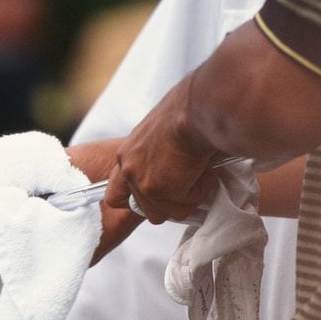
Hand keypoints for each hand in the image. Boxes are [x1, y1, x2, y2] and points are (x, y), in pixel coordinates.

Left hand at [104, 74, 220, 223]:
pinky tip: (205, 169)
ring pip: (165, 212)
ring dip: (187, 196)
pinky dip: (200, 190)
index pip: (115, 194)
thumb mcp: (163, 135)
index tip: (156, 194)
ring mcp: (141, 182)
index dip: (136, 200)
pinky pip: (185, 205)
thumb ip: (158, 158)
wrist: (198, 107)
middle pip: (142, 209)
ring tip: (200, 171)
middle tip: (188, 181)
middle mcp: (128, 169)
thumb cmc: (189, 111)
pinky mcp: (159, 190)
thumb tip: (175, 174)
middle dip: (168, 202)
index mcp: (127, 155)